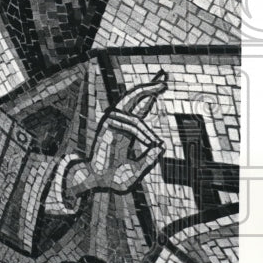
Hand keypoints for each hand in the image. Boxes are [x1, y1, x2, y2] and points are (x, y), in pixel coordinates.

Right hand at [82, 75, 167, 194]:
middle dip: (148, 87)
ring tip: (155, 138)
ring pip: (132, 111)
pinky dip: (140, 131)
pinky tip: (149, 142)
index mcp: (127, 130)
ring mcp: (111, 124)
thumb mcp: (139, 169)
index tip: (161, 83)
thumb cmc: (116, 178)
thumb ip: (150, 158)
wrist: (98, 183)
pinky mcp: (106, 127)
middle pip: (132, 98)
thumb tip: (161, 146)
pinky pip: (127, 122)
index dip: (149, 95)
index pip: (138, 107)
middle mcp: (119, 124)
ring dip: (147, 121)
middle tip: (164, 79)